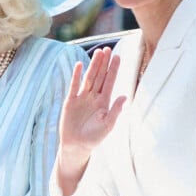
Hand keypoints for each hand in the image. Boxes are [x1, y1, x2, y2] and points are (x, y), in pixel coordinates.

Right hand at [56, 47, 125, 194]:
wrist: (76, 147)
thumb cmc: (94, 138)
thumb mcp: (107, 126)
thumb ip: (115, 111)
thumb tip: (124, 97)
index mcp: (104, 101)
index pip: (110, 81)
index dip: (113, 69)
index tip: (117, 57)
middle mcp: (94, 96)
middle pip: (100, 76)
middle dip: (103, 63)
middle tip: (107, 49)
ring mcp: (82, 97)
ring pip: (89, 77)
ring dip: (93, 65)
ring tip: (97, 52)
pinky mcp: (70, 101)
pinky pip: (73, 85)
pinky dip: (76, 75)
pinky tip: (79, 64)